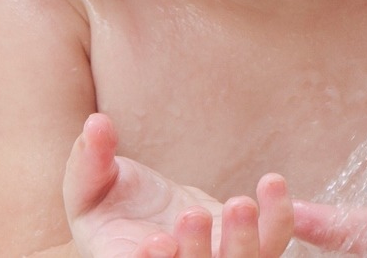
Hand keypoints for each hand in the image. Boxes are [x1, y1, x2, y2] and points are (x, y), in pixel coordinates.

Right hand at [64, 113, 293, 257]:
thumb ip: (90, 158)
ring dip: (245, 242)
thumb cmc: (107, 200)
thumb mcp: (88, 181)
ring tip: (239, 204)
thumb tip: (96, 122)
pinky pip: (272, 241)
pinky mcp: (245, 243)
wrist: (145, 211)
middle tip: (192, 216)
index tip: (158, 244)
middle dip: (196, 253)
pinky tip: (273, 183)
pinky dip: (278, 219)